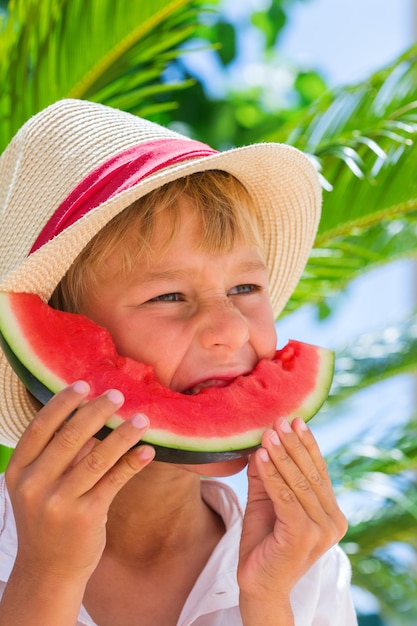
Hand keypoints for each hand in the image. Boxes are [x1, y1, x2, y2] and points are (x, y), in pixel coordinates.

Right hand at [5, 381, 154, 584]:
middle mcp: (34, 485)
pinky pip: (114, 481)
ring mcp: (59, 503)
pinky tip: (147, 451)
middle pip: (70, 438)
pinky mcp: (85, 517)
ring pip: (96, 458)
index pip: (40, 427)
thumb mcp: (38, 485)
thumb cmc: (47, 517)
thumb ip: (57, 454)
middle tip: (118, 395)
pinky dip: (132, 463)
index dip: (63, 403)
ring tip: (141, 419)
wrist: (48, 570)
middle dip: (97, 412)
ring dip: (122, 435)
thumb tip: (91, 414)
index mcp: (18, 470)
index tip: (84, 384)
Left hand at [238, 417, 346, 621]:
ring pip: (299, 484)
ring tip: (268, 434)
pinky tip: (261, 457)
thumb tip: (263, 442)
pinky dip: (272, 476)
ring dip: (281, 456)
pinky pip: (285, 498)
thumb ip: (268, 475)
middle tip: (280, 420)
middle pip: (311, 474)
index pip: (319, 471)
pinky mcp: (303, 537)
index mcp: (331, 513)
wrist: (258, 585)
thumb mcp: (267, 501)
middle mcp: (333, 522)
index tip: (295, 420)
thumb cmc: (264, 542)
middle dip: (294, 445)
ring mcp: (321, 531)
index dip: (307, 444)